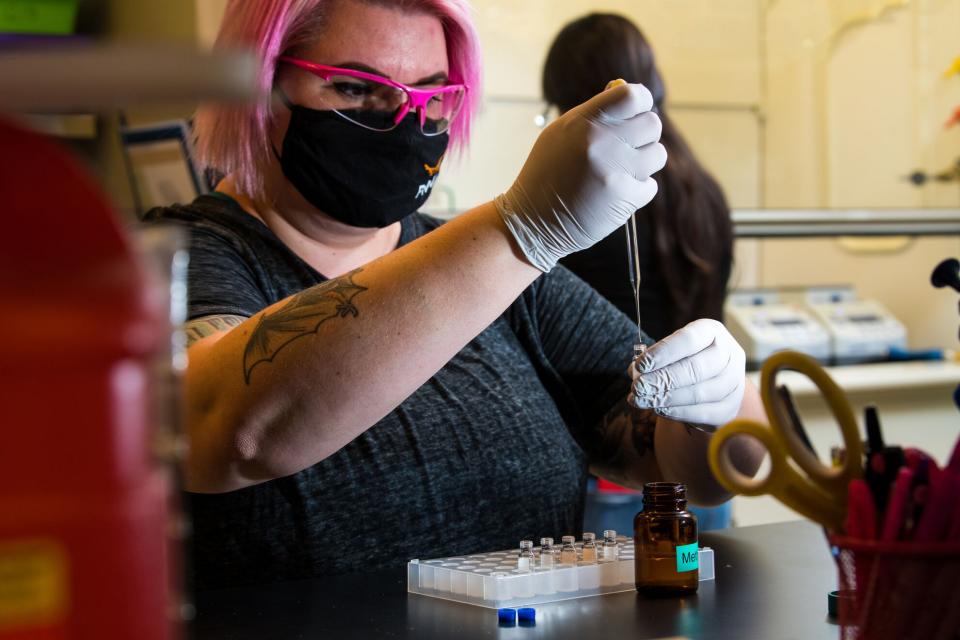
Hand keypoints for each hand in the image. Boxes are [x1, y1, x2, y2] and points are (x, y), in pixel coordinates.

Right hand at [495, 81, 665, 271]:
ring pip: (657, 155)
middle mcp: (599, 141)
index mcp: (583, 121)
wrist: (531, 221)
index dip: (642, 102)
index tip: (638, 112)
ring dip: (644, 164)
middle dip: (644, 136)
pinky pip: (649, 186)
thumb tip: (632, 98)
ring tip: (620, 172)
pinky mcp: (623, 198)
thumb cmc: (547, 175)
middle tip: (627, 148)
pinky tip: (613, 194)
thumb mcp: (561, 135)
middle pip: (652, 125)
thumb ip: (594, 116)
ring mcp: (613, 170)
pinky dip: (636, 191)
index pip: (632, 96)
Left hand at [628, 319, 745, 426]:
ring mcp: (734, 382)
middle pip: (696, 368)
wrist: (711, 381)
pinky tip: (659, 409)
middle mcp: (729, 354)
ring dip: (666, 398)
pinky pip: (704, 413)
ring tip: (642, 400)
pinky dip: (678, 412)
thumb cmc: (685, 360)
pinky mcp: (731, 406)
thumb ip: (656, 358)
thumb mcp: (673, 351)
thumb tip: (635, 371)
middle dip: (662, 379)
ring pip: (699, 393)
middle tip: (638, 387)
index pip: (689, 339)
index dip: (664, 352)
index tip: (640, 364)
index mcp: (712, 332)